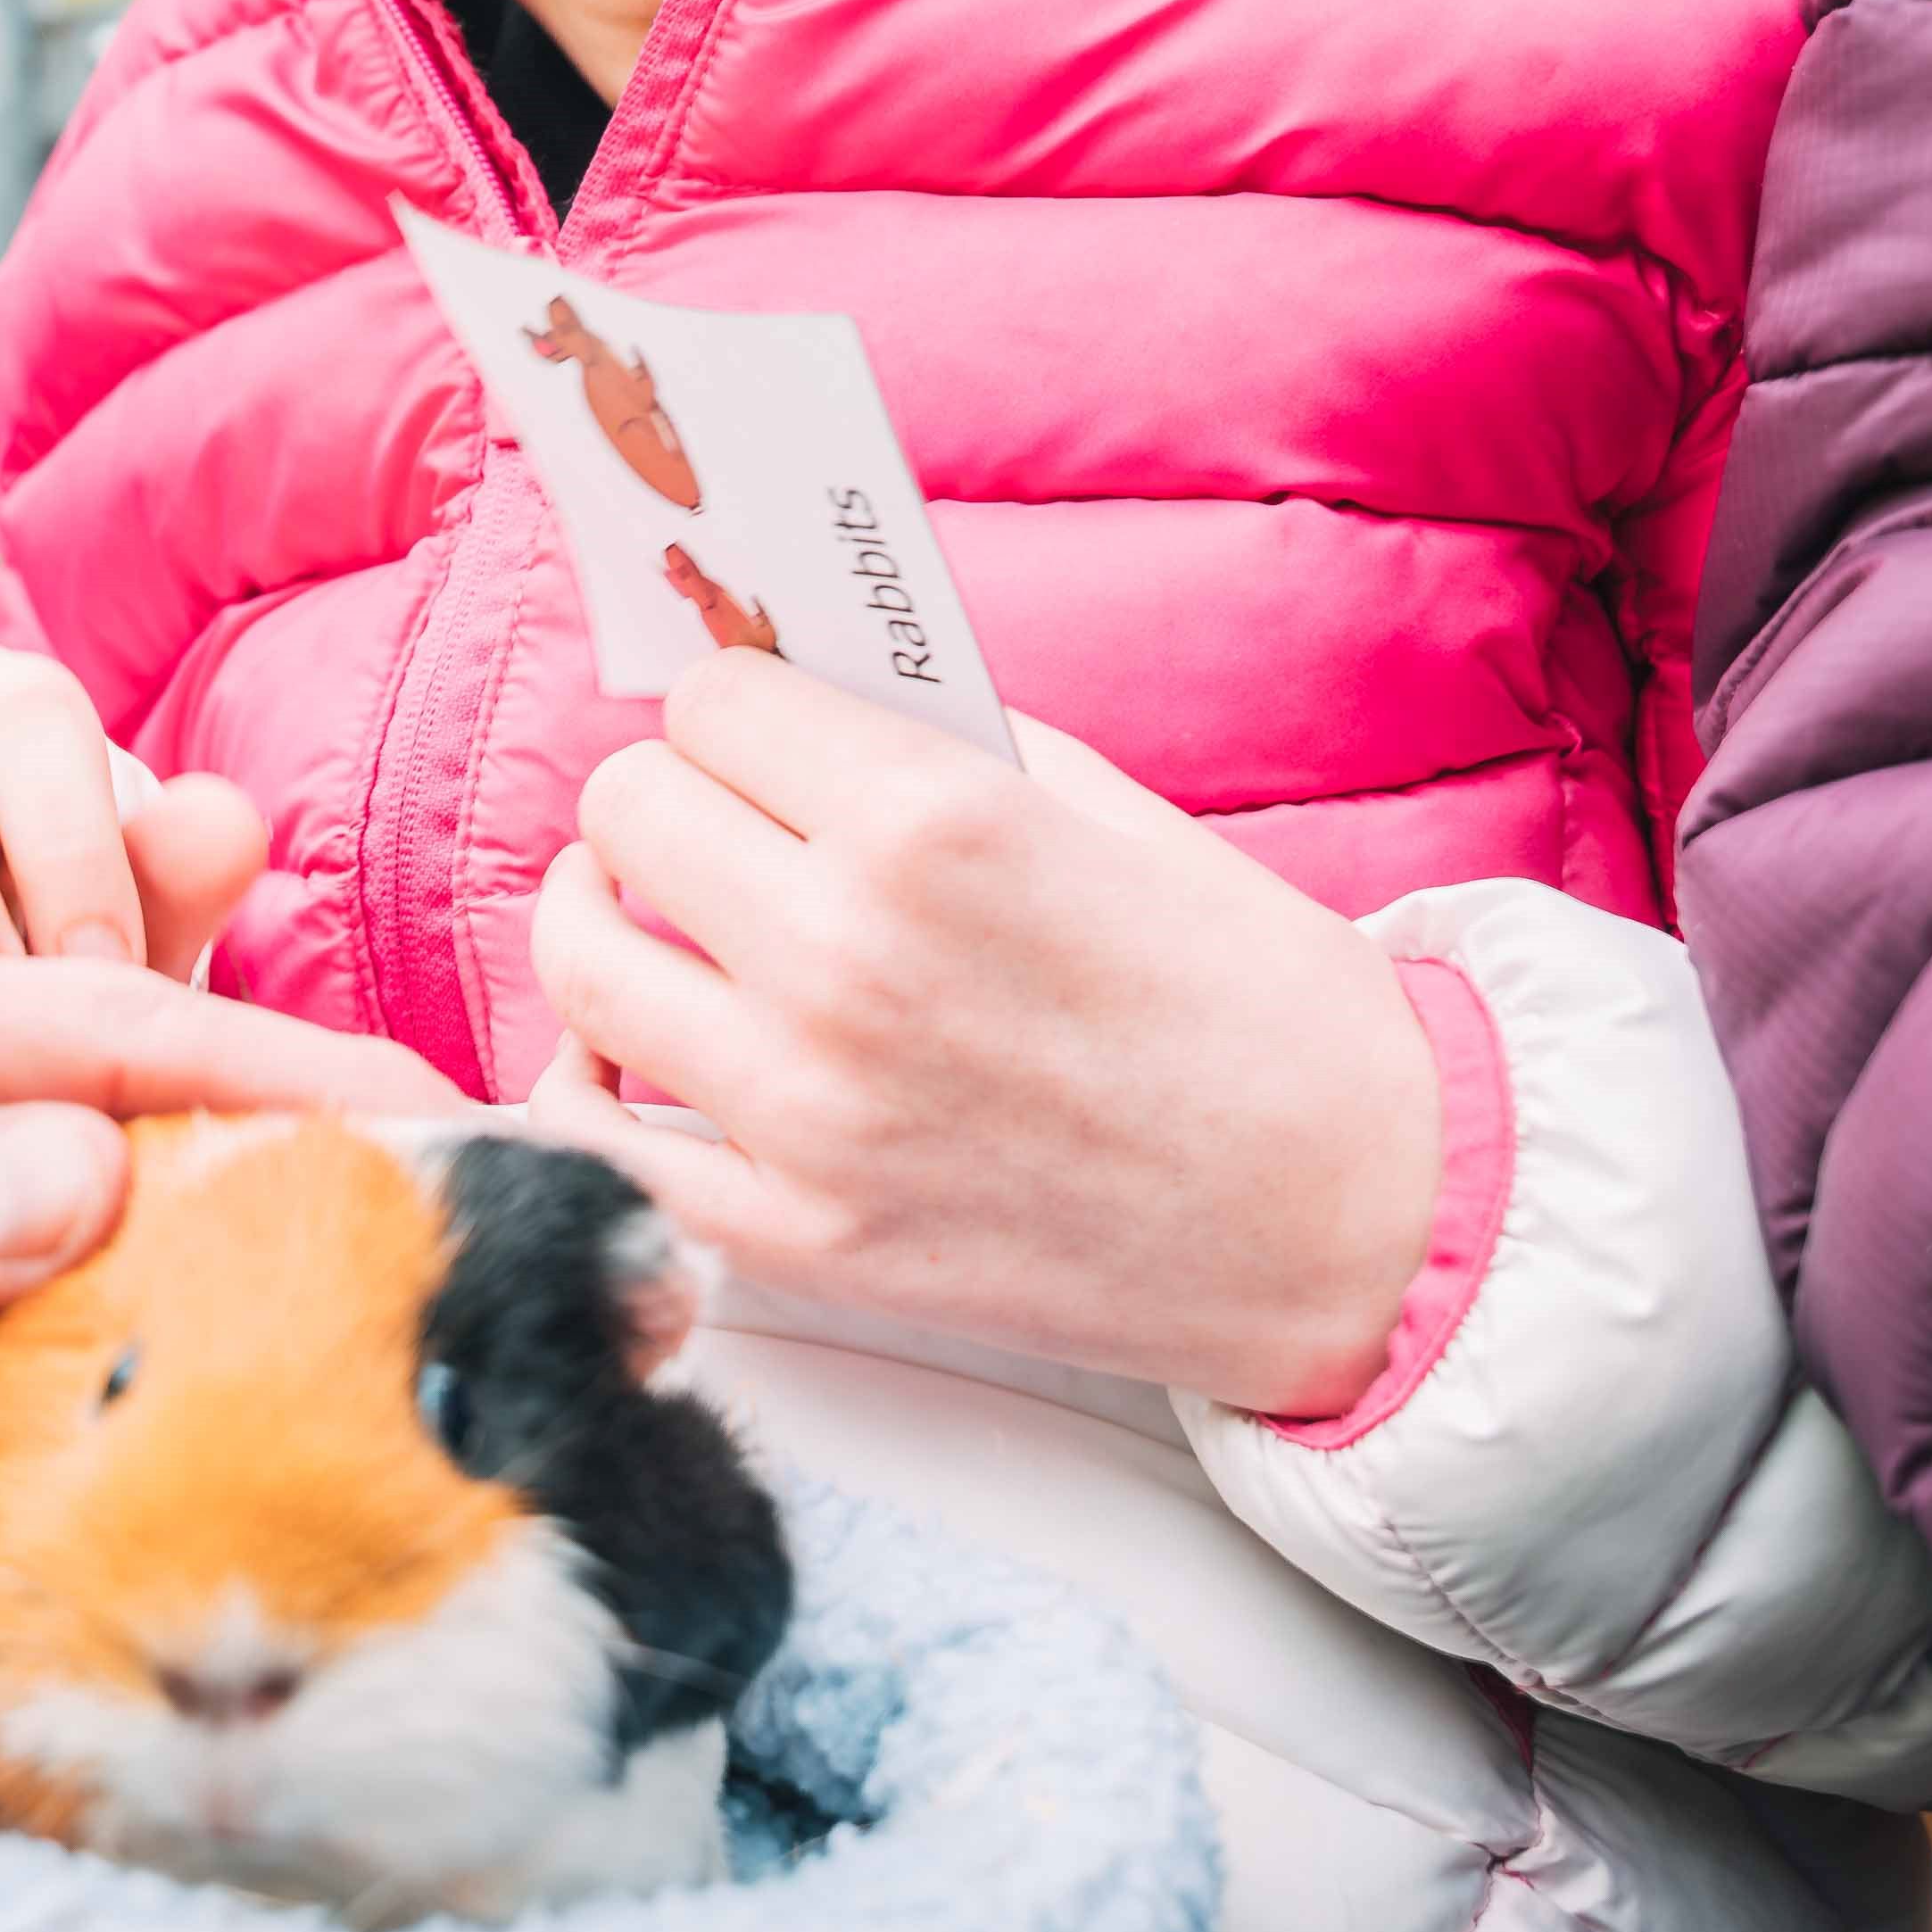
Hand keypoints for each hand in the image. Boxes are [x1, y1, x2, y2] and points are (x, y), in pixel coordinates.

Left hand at [525, 653, 1437, 1417]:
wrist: (1351, 1216)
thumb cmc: (1247, 1000)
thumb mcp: (1106, 810)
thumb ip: (931, 743)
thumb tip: (785, 691)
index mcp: (931, 823)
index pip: (711, 700)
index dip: (737, 705)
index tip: (763, 733)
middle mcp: (844, 956)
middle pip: (627, 808)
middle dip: (670, 795)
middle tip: (720, 819)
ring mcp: (806, 1111)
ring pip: (580, 957)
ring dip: (606, 916)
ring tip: (653, 914)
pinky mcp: (795, 1240)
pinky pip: (594, 1135)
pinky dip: (586, 1083)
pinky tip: (629, 1051)